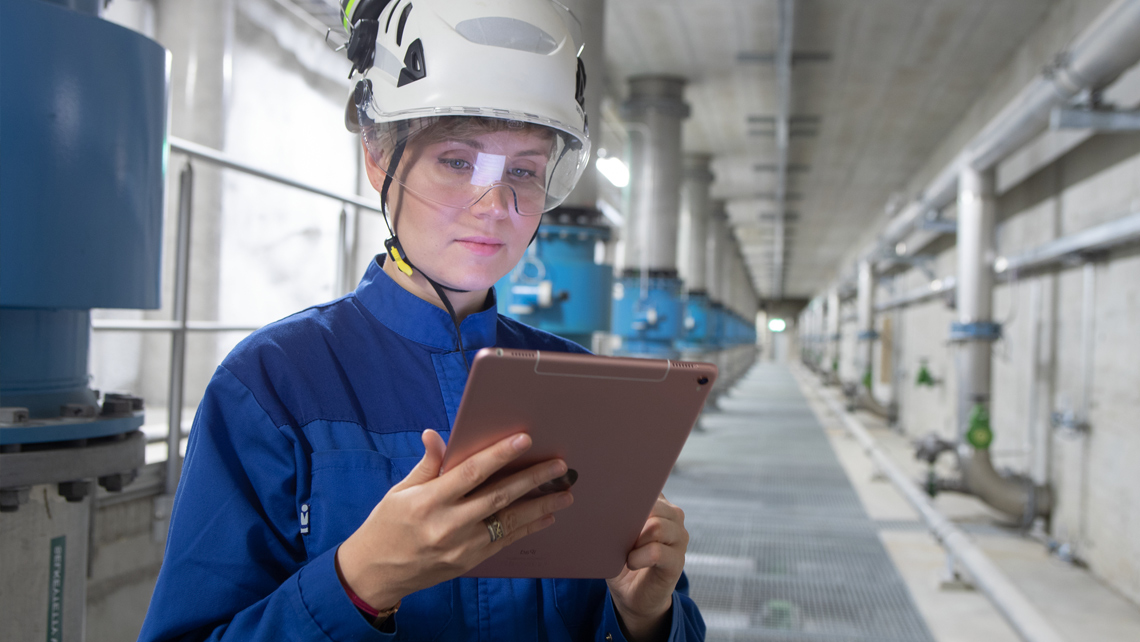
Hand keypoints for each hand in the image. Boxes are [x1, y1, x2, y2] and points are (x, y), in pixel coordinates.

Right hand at [337, 430, 573, 609]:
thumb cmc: (386, 526)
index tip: (524, 439)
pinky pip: (504, 541)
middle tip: (559, 466)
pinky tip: (546, 516)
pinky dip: (527, 528)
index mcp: (427, 502)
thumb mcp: (400, 491)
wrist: (375, 573)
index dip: (498, 455)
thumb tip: (436, 435)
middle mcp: (447, 525)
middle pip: (498, 497)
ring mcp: (460, 547)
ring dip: (540, 506)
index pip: (470, 473)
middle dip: (532, 479)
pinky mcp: (468, 562)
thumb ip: (427, 465)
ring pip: (508, 522)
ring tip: (565, 493)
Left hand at [606, 494, 688, 641]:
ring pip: (656, 526)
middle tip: (618, 535)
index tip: (616, 496)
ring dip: (634, 540)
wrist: (632, 594)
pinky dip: (638, 557)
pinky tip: (631, 562)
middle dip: (630, 520)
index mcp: (659, 503)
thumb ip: (617, 513)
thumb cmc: (620, 557)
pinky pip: (657, 551)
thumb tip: (603, 498)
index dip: (633, 491)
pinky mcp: (677, 561)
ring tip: (626, 551)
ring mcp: (679, 538)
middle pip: (652, 505)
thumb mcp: (615, 531)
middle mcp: (674, 516)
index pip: (649, 485)